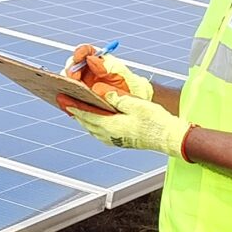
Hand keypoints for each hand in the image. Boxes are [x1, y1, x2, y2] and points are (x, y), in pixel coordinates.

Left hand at [59, 91, 187, 156]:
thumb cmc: (156, 122)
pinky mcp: (120, 140)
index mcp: (111, 126)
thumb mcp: (136, 105)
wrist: (169, 138)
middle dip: (74, 110)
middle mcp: (109, 135)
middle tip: (64, 100)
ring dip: (83, 116)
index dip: (72, 105)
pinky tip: (93, 116)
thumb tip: (101, 92)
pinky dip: (93, 121)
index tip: (62, 99)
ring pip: (92, 126)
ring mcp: (114, 139)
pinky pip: (100, 130)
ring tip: (75, 106)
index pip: (86, 114)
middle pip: (86, 121)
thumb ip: (116, 98)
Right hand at [63, 45, 152, 102]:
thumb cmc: (133, 90)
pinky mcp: (79, 102)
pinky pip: (68, 100)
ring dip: (65, 85)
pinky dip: (65, 101)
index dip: (80, 52)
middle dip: (71, 70)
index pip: (86, 52)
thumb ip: (109, 67)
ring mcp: (82, 87)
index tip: (78, 58)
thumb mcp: (124, 77)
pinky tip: (65, 102)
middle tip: (74, 79)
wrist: (137, 111)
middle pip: (73, 66)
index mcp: (99, 63)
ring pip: (67, 82)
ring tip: (70, 90)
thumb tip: (91, 59)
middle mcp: (88, 73)